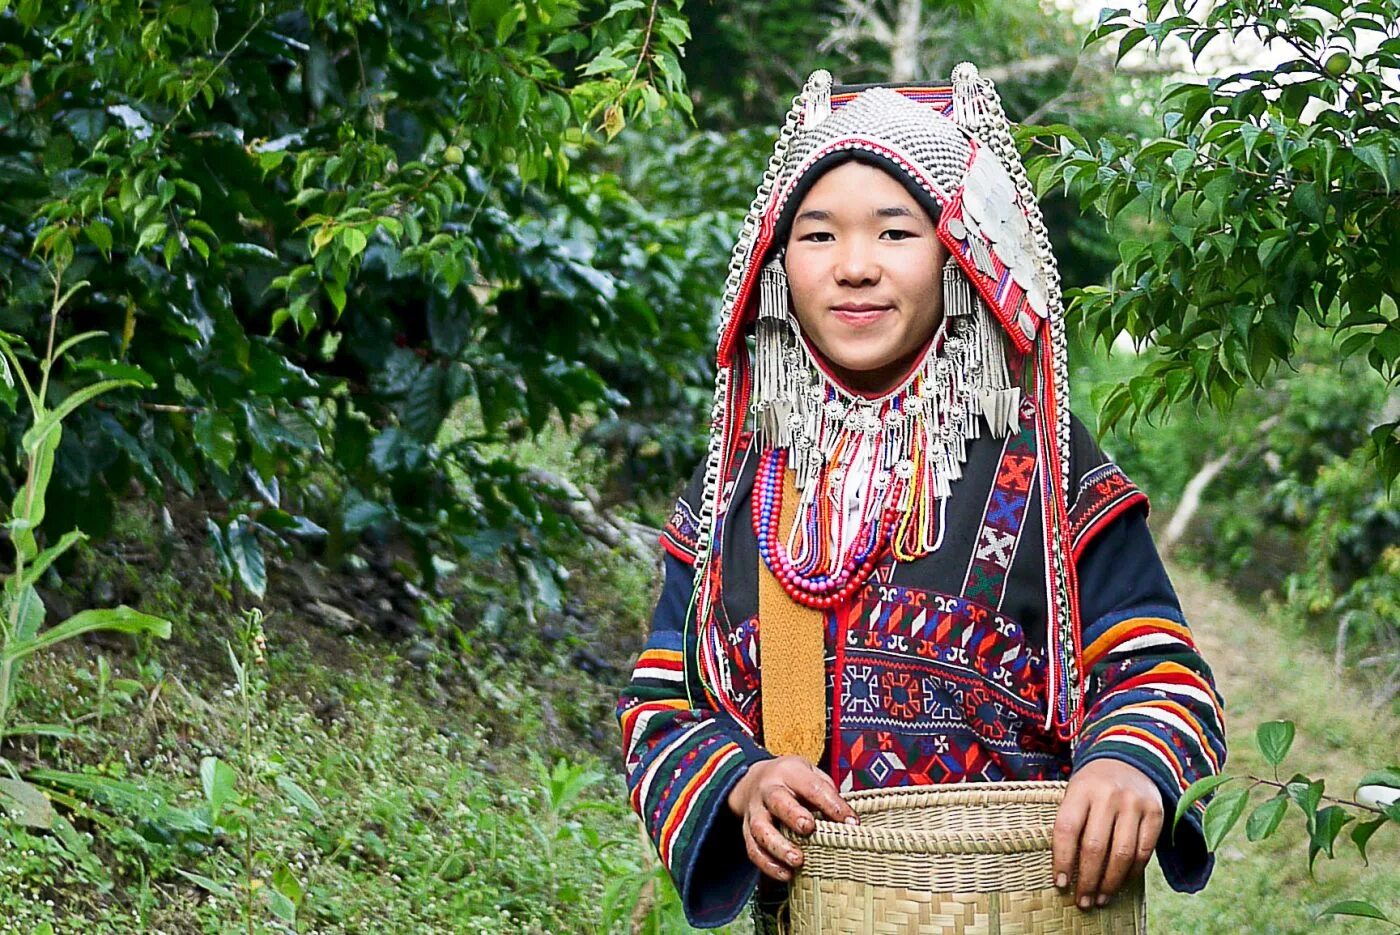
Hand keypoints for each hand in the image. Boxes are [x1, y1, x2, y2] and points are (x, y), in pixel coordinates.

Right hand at [726, 755, 856, 881]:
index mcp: (789, 772)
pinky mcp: (746, 830)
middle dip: (793, 815)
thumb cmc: (791, 782)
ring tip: (797, 861)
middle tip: (808, 828)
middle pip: (777, 801)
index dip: (832, 804)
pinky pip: (753, 849)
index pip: (812, 786)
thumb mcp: (811, 775)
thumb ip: (828, 794)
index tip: (851, 822)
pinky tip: (785, 874)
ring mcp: (755, 811)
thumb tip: (849, 822)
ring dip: (778, 846)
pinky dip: (767, 864)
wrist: (753, 780)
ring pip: (761, 829)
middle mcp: (768, 790)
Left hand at [1052, 759, 1162, 908]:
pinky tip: (1121, 884)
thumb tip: (1066, 871)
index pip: (1067, 829)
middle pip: (1095, 846)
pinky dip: (1132, 873)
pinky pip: (1144, 851)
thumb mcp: (1075, 793)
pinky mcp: (1155, 813)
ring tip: (1101, 899)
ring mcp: (1134, 803)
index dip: (1062, 860)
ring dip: (1110, 882)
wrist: (1129, 758)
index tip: (1060, 884)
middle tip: (1082, 901)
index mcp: (1081, 789)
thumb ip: (1071, 824)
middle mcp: (1108, 795)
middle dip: (1087, 880)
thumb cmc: (1094, 785)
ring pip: (1121, 854)